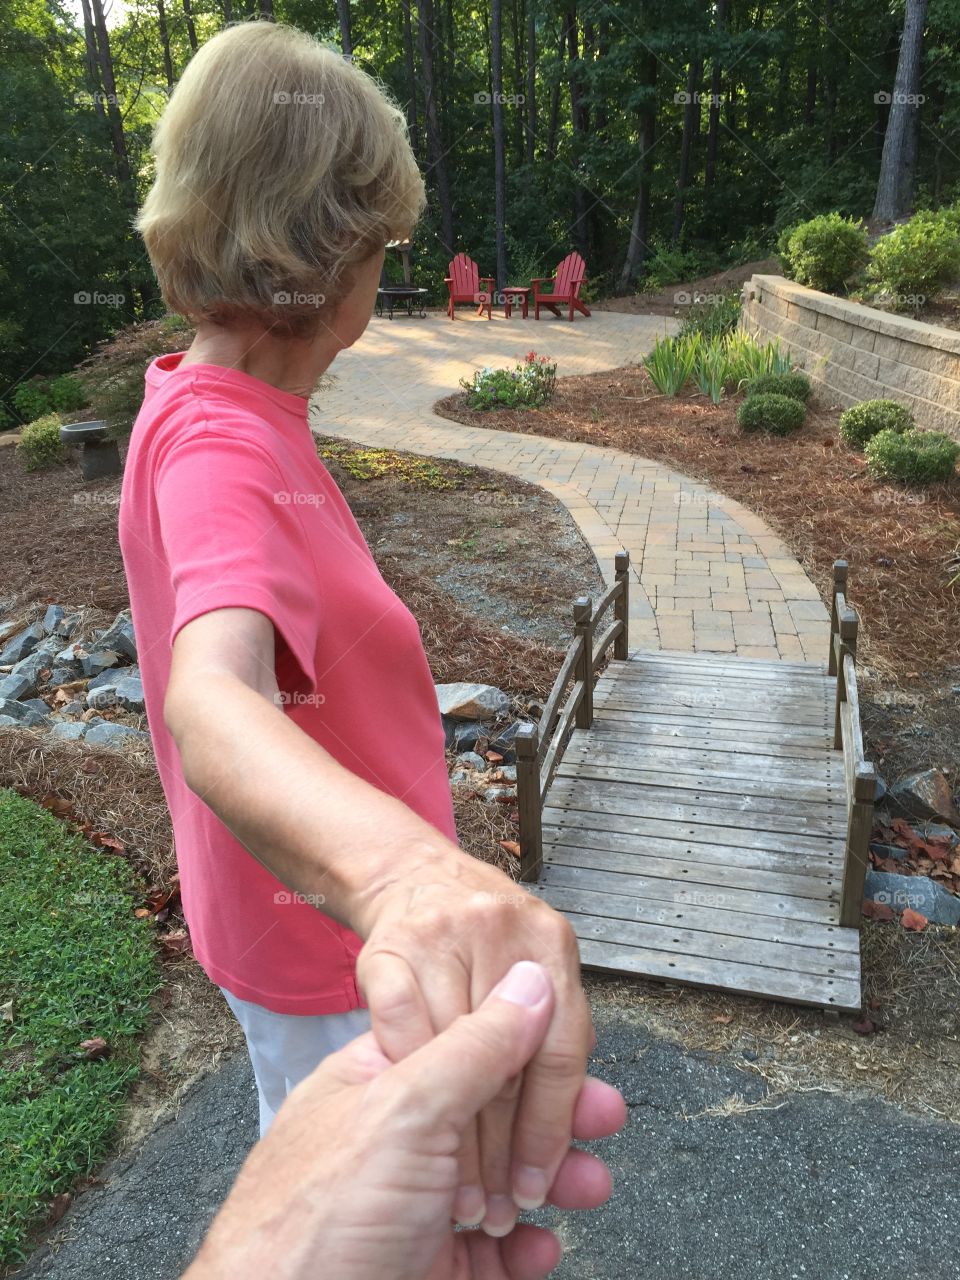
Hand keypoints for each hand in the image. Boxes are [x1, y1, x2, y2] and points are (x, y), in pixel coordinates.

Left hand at [183, 962, 624, 1279]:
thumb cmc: (316, 1220)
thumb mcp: (405, 1111)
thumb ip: (475, 1046)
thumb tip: (530, 981)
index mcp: (379, 1085)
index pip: (466, 1047)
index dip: (526, 1048)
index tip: (580, 1056)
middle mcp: (397, 1144)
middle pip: (493, 1116)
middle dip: (554, 1120)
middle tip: (603, 1120)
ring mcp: (413, 1210)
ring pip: (503, 1186)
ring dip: (552, 1184)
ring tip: (587, 1187)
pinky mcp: (429, 1269)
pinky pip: (495, 1255)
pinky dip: (527, 1251)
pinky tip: (541, 1248)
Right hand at [353, 850, 593, 1235]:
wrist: (410, 875)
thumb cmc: (479, 941)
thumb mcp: (534, 977)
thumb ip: (557, 1045)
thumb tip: (599, 1115)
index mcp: (551, 942)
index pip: (561, 1051)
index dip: (551, 1128)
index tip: (540, 1183)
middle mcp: (502, 930)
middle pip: (506, 1062)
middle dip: (503, 1147)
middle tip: (500, 1203)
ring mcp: (441, 937)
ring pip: (451, 1058)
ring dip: (453, 1137)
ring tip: (459, 1190)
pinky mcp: (386, 951)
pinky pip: (398, 1031)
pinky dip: (406, 1083)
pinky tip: (413, 1124)